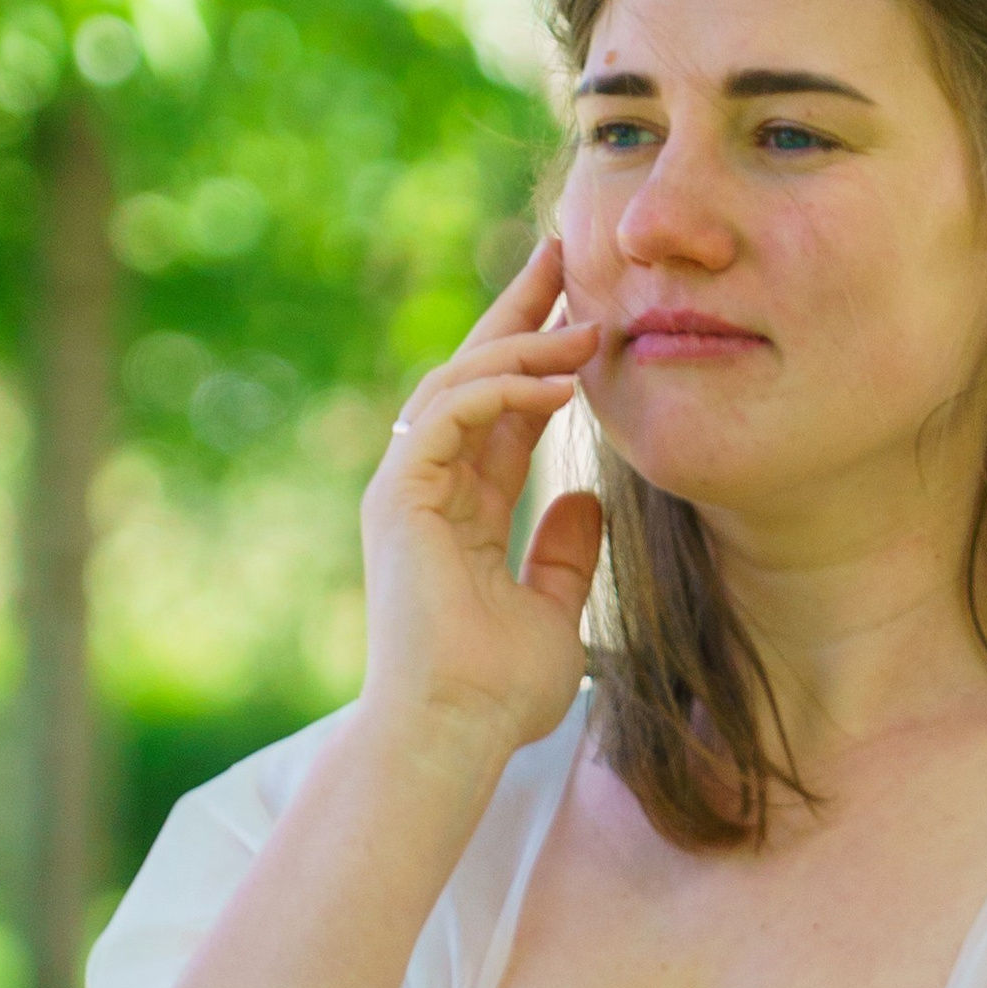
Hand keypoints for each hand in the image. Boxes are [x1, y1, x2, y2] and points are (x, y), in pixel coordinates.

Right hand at [357, 235, 607, 750]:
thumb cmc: (496, 694)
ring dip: (522, 346)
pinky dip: (500, 391)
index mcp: (459, 508)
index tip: (583, 309)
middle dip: (519, 311)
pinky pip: (448, 417)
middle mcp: (425, 487)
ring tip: (584, 324)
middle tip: (564, 252)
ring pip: (458, 384)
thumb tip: (588, 498)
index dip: (540, 356)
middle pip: (473, 374)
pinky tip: (557, 382)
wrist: (453, 736)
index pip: (502, 409)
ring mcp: (406, 490)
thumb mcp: (552, 611)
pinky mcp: (399, 499)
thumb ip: (562, 553)